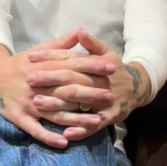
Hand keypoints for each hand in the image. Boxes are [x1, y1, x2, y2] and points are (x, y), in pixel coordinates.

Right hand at [0, 30, 114, 148]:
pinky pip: (35, 130)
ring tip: (96, 123)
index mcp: (45, 67)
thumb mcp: (40, 50)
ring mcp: (29, 103)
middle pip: (67, 90)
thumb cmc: (23, 63)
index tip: (112, 68)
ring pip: (56, 113)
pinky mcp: (20, 117)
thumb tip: (80, 31)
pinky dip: (49, 137)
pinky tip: (65, 143)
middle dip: (90, 93)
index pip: (73, 65)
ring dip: (76, 119)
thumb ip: (61, 44)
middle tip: (110, 97)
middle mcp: (38, 86)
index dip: (93, 66)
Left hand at [28, 31, 150, 141]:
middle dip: (50, 80)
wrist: (137, 88)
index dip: (50, 57)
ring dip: (58, 105)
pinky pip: (93, 126)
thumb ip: (92, 44)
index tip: (31, 57)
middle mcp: (99, 82)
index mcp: (96, 65)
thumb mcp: (107, 52)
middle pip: (71, 80)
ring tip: (38, 103)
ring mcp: (105, 101)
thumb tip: (80, 31)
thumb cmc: (115, 69)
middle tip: (29, 79)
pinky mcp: (110, 117)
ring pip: (78, 104)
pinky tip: (66, 133)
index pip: (70, 59)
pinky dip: (80, 130)